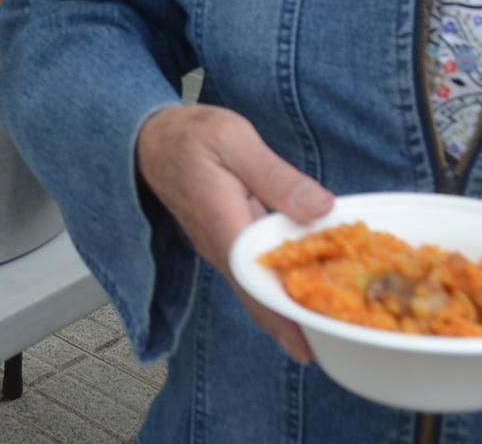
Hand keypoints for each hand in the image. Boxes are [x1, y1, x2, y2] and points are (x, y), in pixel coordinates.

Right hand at [135, 104, 334, 362]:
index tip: (308, 342)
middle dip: (291, 325)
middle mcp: (219, 246)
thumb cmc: (190, 136)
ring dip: (286, 311)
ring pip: (255, 290)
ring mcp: (220, 248)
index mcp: (223, 224)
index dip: (281, 315)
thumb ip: (277, 176)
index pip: (254, 281)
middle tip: (331, 345)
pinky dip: (278, 288)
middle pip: (256, 298)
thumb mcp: (234, 140)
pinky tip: (301, 292)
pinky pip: (252, 274)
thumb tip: (322, 207)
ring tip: (324, 328)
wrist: (150, 139)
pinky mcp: (225, 243)